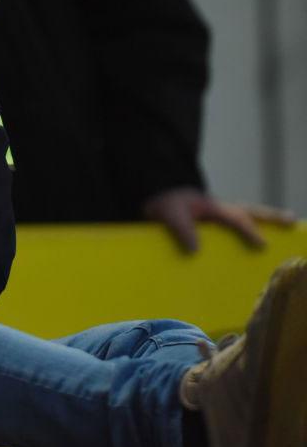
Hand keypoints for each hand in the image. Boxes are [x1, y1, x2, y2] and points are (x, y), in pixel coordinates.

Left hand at [142, 186, 296, 252]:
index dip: (248, 231)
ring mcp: (216, 218)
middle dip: (271, 218)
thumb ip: (181, 228)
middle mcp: (218, 211)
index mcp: (211, 208)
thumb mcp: (170, 213)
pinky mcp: (211, 226)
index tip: (262, 244)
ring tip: (284, 230)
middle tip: (292, 222)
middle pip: (249, 212)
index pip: (236, 219)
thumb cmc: (165, 203)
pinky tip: (255, 247)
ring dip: (263, 222)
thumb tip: (195, 250)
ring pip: (245, 217)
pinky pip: (233, 228)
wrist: (156, 196)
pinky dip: (246, 231)